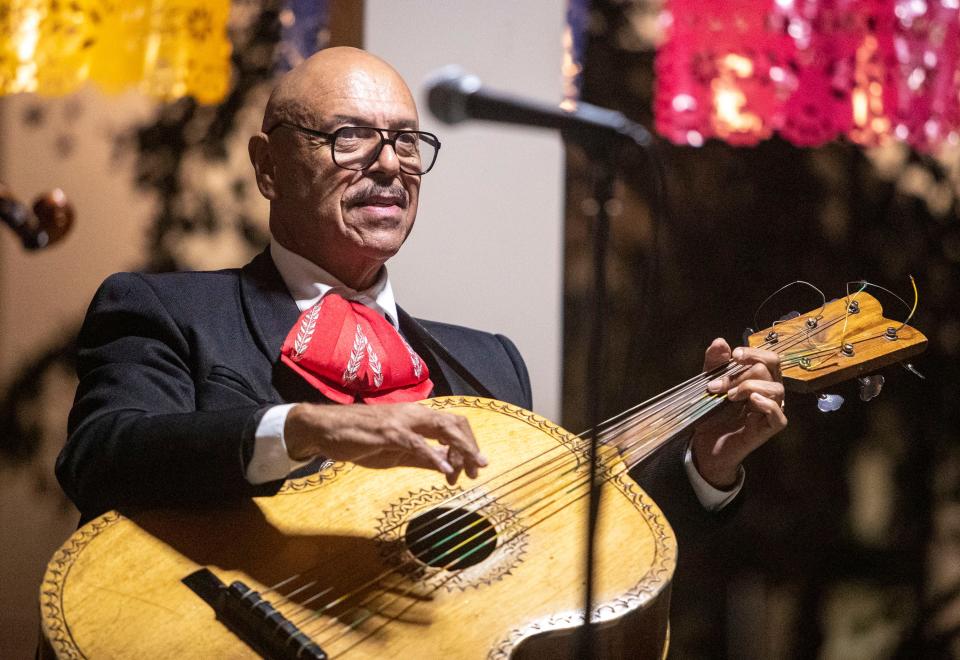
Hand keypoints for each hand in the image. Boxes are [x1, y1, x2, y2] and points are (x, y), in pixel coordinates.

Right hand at [283, 402, 486, 484]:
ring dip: (461, 449)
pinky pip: (417, 443)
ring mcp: (402, 421)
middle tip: (480, 468)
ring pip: (442, 428)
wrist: (326, 429)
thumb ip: (422, 457)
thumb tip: (447, 465)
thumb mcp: (396, 453)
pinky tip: (444, 470)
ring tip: (471, 469)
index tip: (470, 469)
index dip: (468, 444)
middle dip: (472, 446)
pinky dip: (433, 456)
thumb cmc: (360, 439)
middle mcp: (414, 414)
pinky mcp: (388, 432)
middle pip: (455, 423)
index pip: (453, 424)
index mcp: (418, 418)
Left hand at [690, 338, 786, 488]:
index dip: (753, 353)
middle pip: (769, 369)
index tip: (733, 356)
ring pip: (776, 389)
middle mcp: (770, 391)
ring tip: (729, 396)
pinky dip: (766, 405)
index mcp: (760, 378)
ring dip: (749, 387)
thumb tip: (720, 341)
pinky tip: (750, 401)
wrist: (706, 443)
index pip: (769, 357)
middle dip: (740, 374)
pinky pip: (778, 414)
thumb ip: (714, 362)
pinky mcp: (771, 428)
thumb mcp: (709, 382)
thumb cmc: (712, 411)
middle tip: (717, 386)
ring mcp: (773, 409)